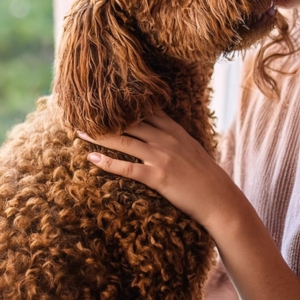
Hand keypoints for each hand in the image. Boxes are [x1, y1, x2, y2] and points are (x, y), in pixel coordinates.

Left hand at [77, 110, 251, 231]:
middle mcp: (166, 139)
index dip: (122, 106)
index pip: (144, 111)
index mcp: (174, 130)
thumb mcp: (191, 148)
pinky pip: (127, 168)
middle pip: (129, 123)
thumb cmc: (205, 176)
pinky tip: (92, 158)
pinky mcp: (157, 177)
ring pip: (124, 141)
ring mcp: (161, 157)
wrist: (219, 198)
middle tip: (83, 114)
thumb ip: (173, 136)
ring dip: (99, 137)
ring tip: (80, 132)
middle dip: (105, 119)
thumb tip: (157, 130)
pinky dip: (107, 162)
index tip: (103, 101)